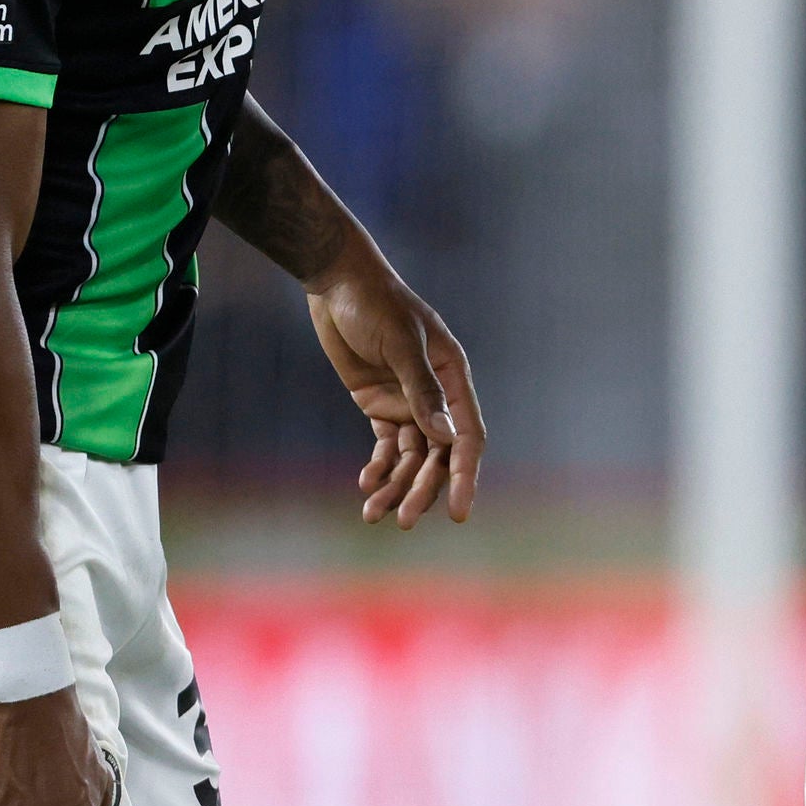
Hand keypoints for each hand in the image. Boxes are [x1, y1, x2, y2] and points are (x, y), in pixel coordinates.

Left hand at [306, 241, 483, 526]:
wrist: (337, 284)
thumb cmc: (375, 305)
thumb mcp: (400, 344)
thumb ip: (422, 391)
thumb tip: (447, 439)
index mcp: (453, 377)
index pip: (467, 436)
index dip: (466, 476)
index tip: (460, 513)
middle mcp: (435, 395)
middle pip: (437, 455)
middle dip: (423, 489)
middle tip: (405, 522)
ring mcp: (406, 401)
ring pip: (409, 456)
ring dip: (396, 485)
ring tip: (373, 513)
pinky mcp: (377, 404)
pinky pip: (383, 446)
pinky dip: (377, 467)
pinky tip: (365, 484)